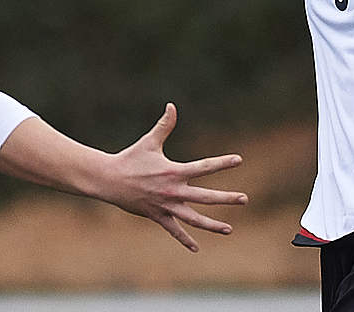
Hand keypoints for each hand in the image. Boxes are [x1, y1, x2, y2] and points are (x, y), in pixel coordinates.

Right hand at [104, 103, 246, 251]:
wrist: (109, 180)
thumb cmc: (130, 159)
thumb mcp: (149, 142)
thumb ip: (164, 125)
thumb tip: (172, 105)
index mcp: (174, 171)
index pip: (204, 167)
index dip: (222, 163)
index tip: (238, 160)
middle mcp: (173, 191)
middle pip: (205, 197)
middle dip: (226, 198)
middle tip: (244, 199)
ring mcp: (166, 206)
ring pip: (194, 219)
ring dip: (212, 225)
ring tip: (229, 229)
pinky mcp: (158, 216)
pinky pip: (174, 230)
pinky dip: (185, 239)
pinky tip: (196, 248)